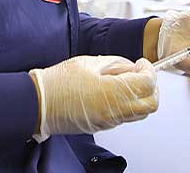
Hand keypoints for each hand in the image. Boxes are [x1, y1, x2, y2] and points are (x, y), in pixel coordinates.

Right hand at [29, 55, 158, 134]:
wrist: (38, 104)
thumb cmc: (58, 82)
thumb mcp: (90, 63)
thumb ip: (117, 64)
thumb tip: (132, 67)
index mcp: (113, 92)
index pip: (148, 83)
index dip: (149, 70)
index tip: (142, 63)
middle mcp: (115, 110)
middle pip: (151, 103)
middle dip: (151, 87)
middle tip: (140, 74)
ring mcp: (110, 121)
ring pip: (141, 112)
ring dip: (141, 97)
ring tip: (126, 82)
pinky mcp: (103, 126)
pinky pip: (126, 117)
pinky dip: (128, 104)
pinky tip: (115, 92)